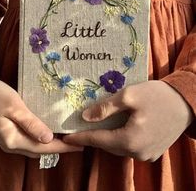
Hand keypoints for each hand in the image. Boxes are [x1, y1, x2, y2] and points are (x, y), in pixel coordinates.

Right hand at [0, 71, 82, 157]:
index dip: (62, 147)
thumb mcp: (14, 106)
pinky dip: (41, 136)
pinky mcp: (8, 131)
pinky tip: (48, 129)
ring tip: (65, 136)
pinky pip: (28, 138)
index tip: (79, 146)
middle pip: (39, 149)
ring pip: (34, 145)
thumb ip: (31, 123)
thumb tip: (49, 138)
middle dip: (58, 147)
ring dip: (50, 143)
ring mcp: (8, 138)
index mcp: (12, 140)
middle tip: (76, 140)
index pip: (43, 147)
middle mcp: (11, 143)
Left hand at [63, 80, 192, 161]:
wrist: (185, 102)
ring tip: (94, 128)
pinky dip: (119, 139)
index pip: (98, 140)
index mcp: (130, 140)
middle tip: (79, 129)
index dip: (81, 137)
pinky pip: (130, 147)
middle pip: (108, 145)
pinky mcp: (153, 151)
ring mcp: (147, 154)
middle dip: (93, 137)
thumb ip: (105, 108)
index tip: (66, 137)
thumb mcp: (129, 96)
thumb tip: (85, 117)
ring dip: (106, 138)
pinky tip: (115, 128)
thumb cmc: (157, 96)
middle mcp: (138, 152)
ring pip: (118, 147)